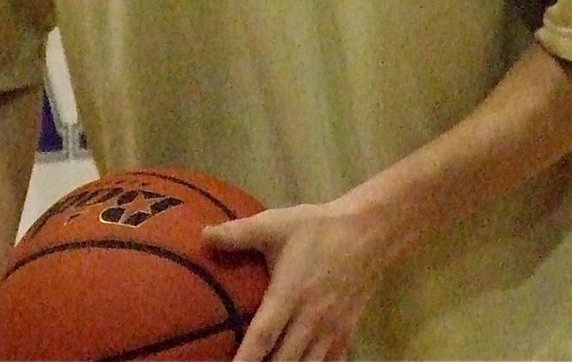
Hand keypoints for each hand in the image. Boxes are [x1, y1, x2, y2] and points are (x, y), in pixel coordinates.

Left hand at [204, 202, 387, 361]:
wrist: (369, 233)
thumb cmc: (317, 229)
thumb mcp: (276, 223)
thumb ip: (240, 233)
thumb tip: (202, 235)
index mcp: (289, 294)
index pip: (262, 337)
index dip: (244, 361)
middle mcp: (310, 319)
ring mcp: (331, 331)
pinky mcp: (346, 335)